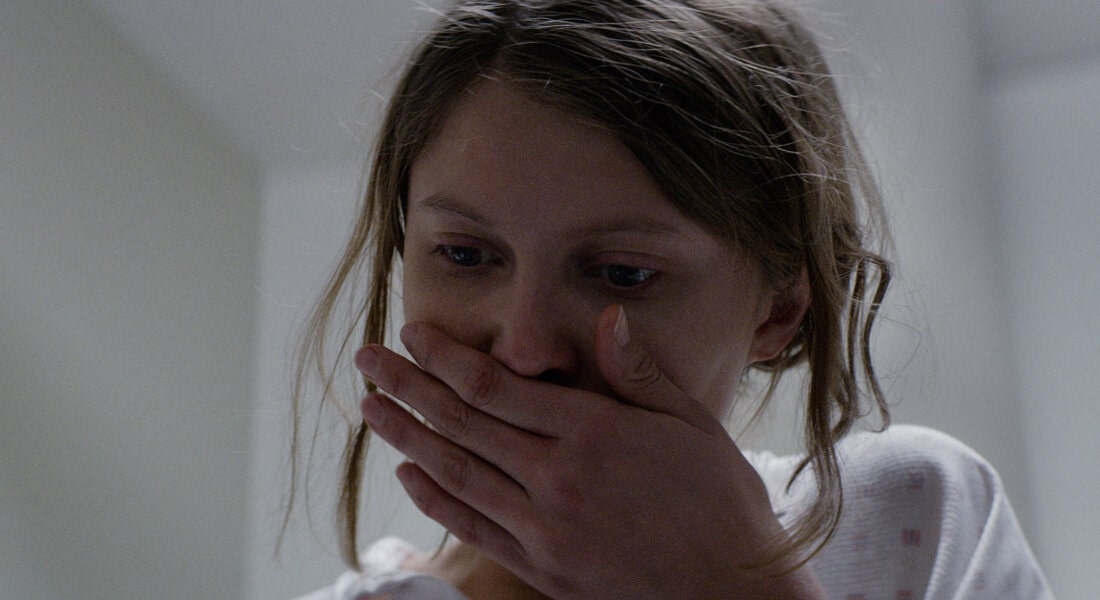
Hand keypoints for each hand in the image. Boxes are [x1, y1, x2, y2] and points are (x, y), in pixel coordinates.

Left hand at [356, 305, 824, 598]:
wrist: (732, 595)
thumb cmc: (722, 503)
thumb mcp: (695, 425)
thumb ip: (641, 373)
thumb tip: (609, 319)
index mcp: (595, 433)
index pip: (497, 386)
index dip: (446, 357)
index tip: (411, 334)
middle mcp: (559, 479)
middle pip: (463, 424)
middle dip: (408, 387)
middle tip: (366, 361)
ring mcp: (545, 529)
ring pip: (457, 473)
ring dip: (406, 437)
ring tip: (370, 409)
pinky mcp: (541, 568)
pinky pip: (472, 527)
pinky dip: (433, 500)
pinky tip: (407, 474)